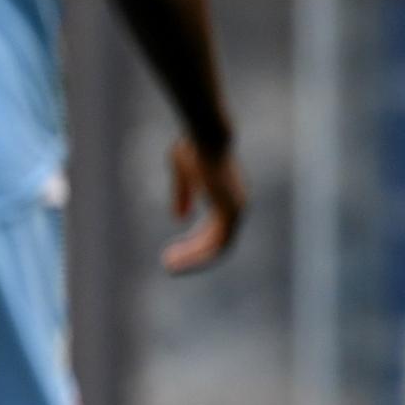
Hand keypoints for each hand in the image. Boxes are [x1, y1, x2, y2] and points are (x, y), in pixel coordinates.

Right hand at [162, 136, 245, 273]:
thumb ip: (183, 195)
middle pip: (216, 243)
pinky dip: (198, 254)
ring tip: (169, 266)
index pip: (213, 231)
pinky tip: (177, 258)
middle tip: (168, 265)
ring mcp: (236, 211)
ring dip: (192, 259)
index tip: (171, 253)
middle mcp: (236, 207)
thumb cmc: (194, 149)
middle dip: (192, 256)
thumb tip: (180, 218)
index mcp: (226, 198)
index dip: (193, 244)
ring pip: (217, 247)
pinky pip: (217, 243)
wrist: (207, 138)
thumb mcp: (183, 174)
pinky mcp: (231, 212)